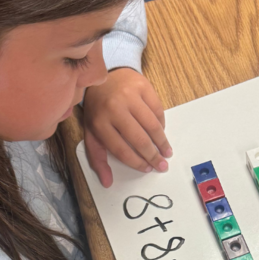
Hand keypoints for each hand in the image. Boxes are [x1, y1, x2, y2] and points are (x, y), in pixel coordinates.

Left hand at [83, 67, 172, 186]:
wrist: (105, 76)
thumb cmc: (99, 109)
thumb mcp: (92, 133)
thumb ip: (98, 158)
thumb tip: (107, 182)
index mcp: (99, 123)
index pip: (121, 149)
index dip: (136, 162)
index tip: (146, 168)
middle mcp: (114, 108)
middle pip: (139, 139)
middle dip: (153, 156)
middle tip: (162, 165)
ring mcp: (129, 96)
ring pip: (152, 125)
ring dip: (162, 142)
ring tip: (166, 152)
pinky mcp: (143, 87)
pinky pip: (158, 110)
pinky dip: (162, 124)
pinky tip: (161, 132)